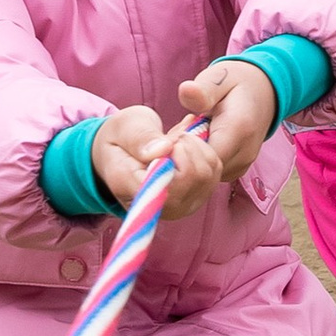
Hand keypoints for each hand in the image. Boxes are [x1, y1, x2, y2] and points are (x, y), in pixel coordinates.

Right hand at [89, 102, 227, 224]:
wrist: (120, 154)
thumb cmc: (120, 140)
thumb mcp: (123, 128)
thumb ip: (140, 138)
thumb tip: (165, 150)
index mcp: (137, 192)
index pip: (176, 181)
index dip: (178, 153)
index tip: (165, 140)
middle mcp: (163, 207)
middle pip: (198, 176)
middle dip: (187, 145)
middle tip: (168, 138)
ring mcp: (182, 206)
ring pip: (209, 173)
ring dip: (196, 148)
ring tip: (174, 143)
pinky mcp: (196, 198)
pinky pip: (215, 170)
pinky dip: (203, 151)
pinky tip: (184, 149)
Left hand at [175, 56, 282, 192]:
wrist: (263, 92)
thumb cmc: (235, 83)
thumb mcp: (218, 78)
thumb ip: (203, 89)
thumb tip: (185, 90)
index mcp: (239, 130)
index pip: (201, 157)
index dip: (182, 147)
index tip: (180, 127)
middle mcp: (244, 154)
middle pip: (201, 169)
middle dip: (184, 153)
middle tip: (185, 126)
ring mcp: (242, 166)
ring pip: (204, 174)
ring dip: (191, 157)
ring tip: (194, 131)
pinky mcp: (236, 171)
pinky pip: (210, 174)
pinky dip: (199, 161)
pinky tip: (200, 141)